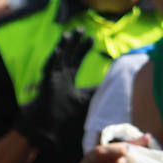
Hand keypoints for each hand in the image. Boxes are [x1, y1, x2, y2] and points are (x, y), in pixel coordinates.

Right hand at [14, 28, 94, 151]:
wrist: (48, 130)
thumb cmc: (66, 118)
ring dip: (66, 45)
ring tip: (72, 33)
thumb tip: (116, 87)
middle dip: (76, 44)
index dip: (82, 50)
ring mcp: (52, 79)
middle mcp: (59, 78)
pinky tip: (62, 46)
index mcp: (67, 81)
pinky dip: (56, 56)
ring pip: (59, 58)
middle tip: (84, 32)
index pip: (76, 61)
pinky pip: (50, 66)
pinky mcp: (46, 83)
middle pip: (69, 57)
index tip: (91, 39)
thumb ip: (98, 92)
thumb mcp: (87, 101)